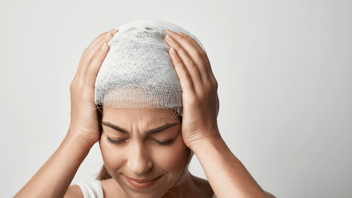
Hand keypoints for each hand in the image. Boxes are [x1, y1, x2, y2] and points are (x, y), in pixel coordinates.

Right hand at [68, 29, 117, 146]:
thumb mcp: (100, 106)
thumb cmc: (92, 126)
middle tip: (114, 31)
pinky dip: (99, 56)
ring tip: (112, 33)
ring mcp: (80, 86)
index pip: (89, 59)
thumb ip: (107, 95)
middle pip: (88, 55)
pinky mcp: (84, 92)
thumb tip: (123, 90)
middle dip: (101, 41)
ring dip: (101, 44)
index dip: (98, 47)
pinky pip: (92, 69)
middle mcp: (78, 82)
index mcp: (81, 84)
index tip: (111, 37)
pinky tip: (107, 47)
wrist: (81, 138)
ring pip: (89, 58)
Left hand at [164, 29, 220, 150]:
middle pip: (196, 54)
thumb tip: (187, 84)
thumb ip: (197, 91)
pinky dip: (178, 62)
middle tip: (170, 32)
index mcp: (211, 83)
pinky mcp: (193, 97)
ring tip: (167, 37)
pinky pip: (185, 75)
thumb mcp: (202, 103)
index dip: (190, 44)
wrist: (206, 139)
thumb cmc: (202, 124)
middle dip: (183, 40)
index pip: (201, 56)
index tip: (179, 36)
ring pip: (191, 61)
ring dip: (179, 46)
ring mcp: (202, 89)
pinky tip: (171, 52)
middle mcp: (209, 83)